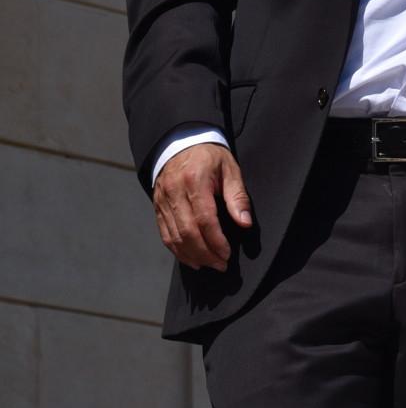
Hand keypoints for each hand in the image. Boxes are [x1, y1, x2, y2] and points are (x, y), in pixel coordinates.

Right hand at [152, 143, 251, 271]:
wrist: (180, 142)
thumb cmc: (210, 157)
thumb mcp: (230, 170)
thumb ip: (238, 197)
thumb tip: (245, 223)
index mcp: (194, 181)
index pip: (204, 219)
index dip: (215, 241)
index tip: (227, 254)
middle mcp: (174, 192)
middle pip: (187, 232)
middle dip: (205, 253)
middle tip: (220, 265)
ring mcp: (162, 200)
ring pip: (173, 236)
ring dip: (192, 255)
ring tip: (209, 265)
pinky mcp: (157, 206)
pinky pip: (165, 233)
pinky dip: (177, 250)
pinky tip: (191, 259)